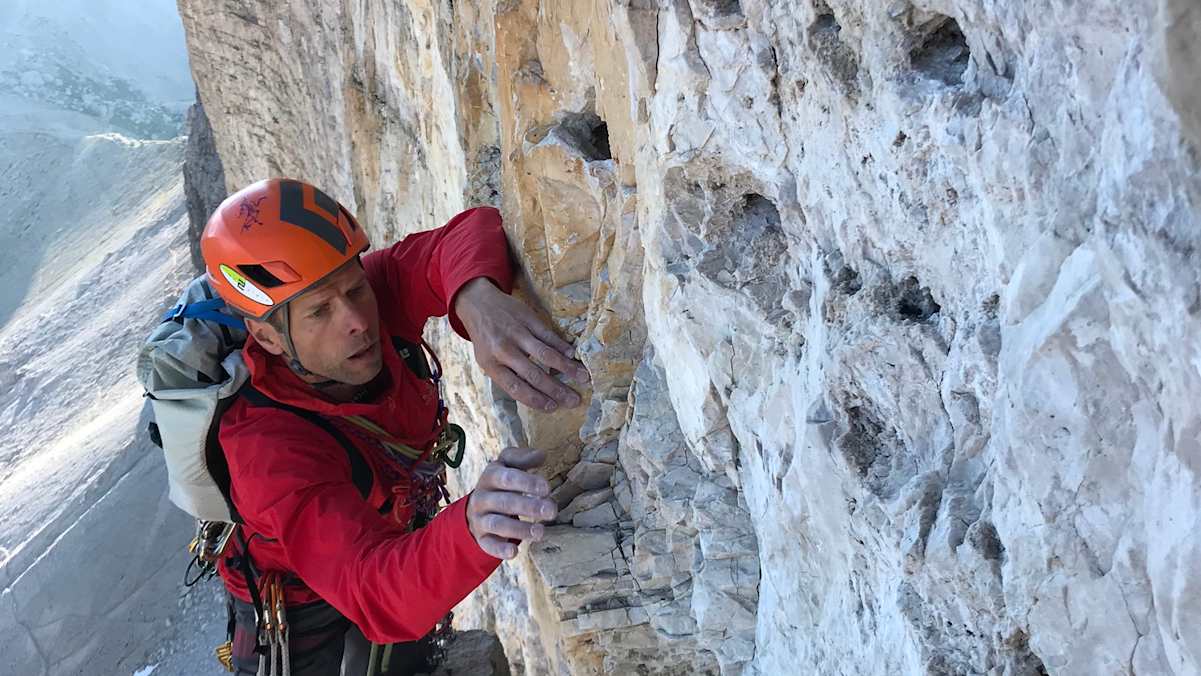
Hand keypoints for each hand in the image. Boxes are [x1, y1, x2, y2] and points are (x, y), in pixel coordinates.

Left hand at [454, 277, 590, 411]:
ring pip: (545, 354)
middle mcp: (504, 350)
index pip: (516, 388)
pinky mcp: (528, 319)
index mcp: (491, 365)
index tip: (553, 408)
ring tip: (583, 378)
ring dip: (567, 368)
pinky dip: (562, 346)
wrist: (479, 304)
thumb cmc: (486, 339)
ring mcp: (517, 333)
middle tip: (574, 400)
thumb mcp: (487, 360)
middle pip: (534, 375)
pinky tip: (573, 355)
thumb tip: (535, 394)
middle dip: (557, 390)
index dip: (536, 400)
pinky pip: (548, 335)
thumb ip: (508, 375)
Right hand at [467, 447, 556, 558]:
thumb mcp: (507, 467)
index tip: (547, 488)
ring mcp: (480, 518)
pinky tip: (514, 553)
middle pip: (504, 502)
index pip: (506, 477)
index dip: (526, 482)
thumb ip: (522, 459)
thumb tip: (542, 454)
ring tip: (540, 532)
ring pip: (497, 524)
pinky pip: (488, 544)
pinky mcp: (482, 538)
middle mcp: (482, 497)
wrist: (475, 509)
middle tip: (551, 511)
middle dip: (529, 506)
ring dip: (519, 529)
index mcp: (491, 476)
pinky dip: (500, 550)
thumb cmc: (500, 485)